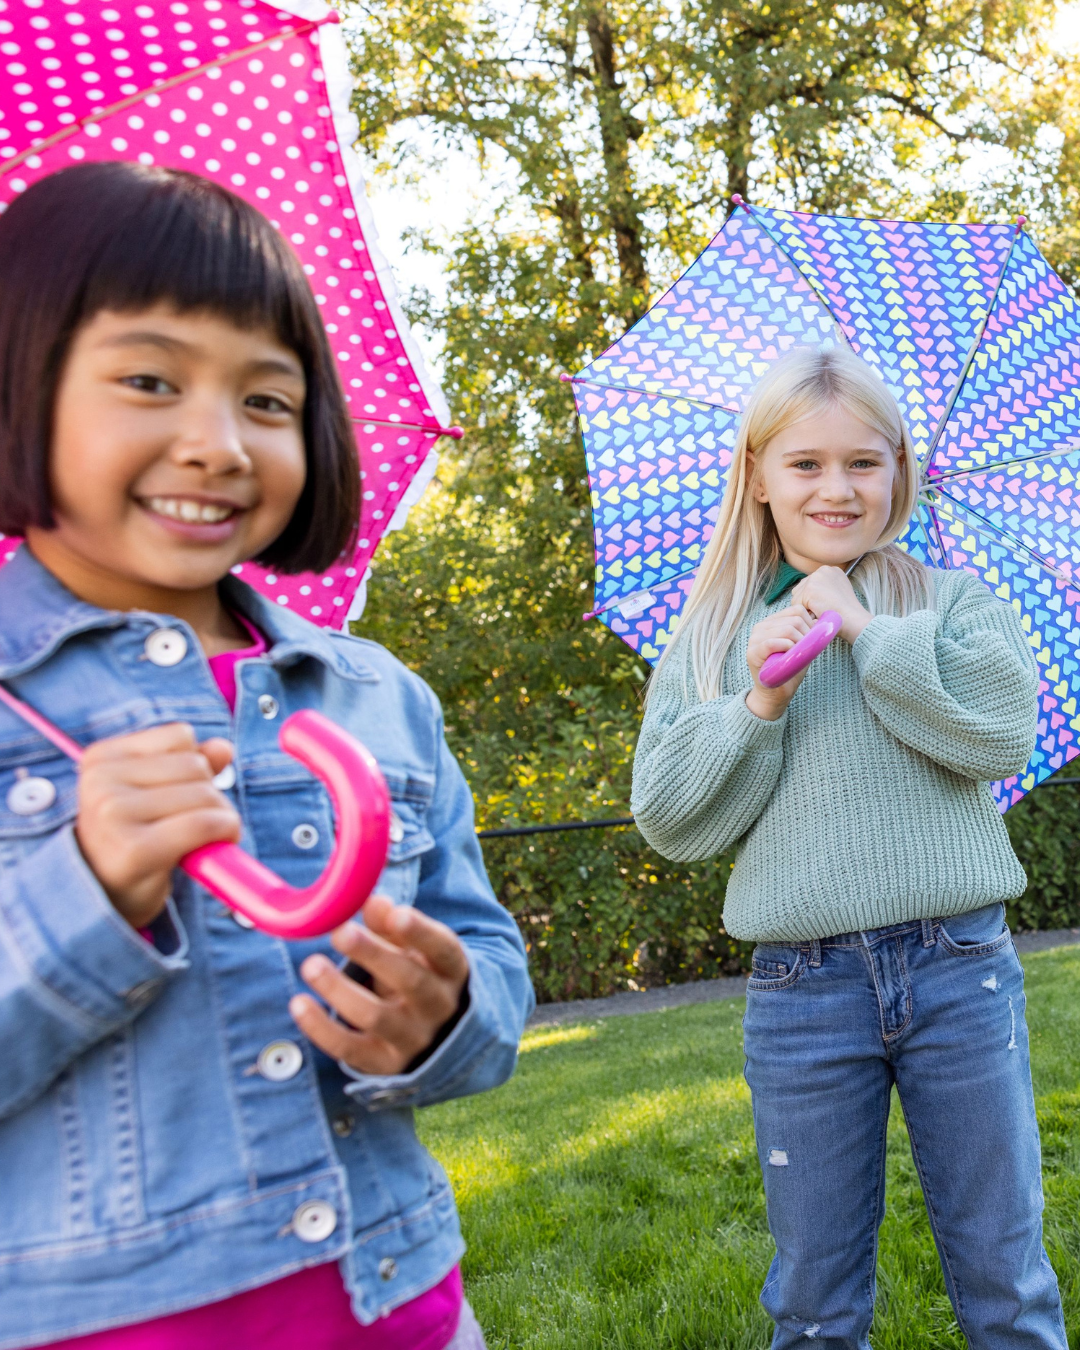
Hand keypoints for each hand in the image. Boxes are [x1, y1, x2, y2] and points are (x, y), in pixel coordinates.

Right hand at [77, 723, 239, 929]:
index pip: (180, 736)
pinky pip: (204, 825)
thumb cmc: (132, 839)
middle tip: (196, 824)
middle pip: (196, 766)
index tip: (181, 794)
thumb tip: (223, 748)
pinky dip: (224, 832)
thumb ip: (188, 764)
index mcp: (100, 758)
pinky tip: (211, 848)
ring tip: (198, 839)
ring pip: (205, 794)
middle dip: (210, 794)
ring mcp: (112, 815)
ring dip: (220, 817)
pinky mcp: (134, 849)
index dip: (196, 765)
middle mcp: (100, 782)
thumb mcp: (154, 794)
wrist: (103, 899)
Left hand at [290, 893, 469, 1075]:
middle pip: (410, 981)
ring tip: (311, 965)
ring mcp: (413, 1039)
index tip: (396, 914)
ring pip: (377, 1016)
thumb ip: (391, 924)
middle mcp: (439, 1007)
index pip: (443, 950)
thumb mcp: (413, 948)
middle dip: (374, 955)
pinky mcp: (383, 1063)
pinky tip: (299, 1002)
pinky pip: (350, 1049)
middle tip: (340, 932)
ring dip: (340, 990)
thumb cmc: (417, 973)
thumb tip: (372, 901)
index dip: (421, 933)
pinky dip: (321, 1028)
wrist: (433, 1035)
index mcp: (452, 971)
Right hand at [745, 604, 813, 719]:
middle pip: (795, 619)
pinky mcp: (752, 652)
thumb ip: (807, 632)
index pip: (796, 609)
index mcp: (771, 622)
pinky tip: (788, 658)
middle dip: (807, 635)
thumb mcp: (801, 647)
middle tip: (806, 651)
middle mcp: (760, 627)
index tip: (811, 640)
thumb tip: (823, 620)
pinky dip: (786, 648)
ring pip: (787, 629)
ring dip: (799, 643)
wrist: (776, 694)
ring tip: (797, 656)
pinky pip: (773, 642)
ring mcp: (754, 639)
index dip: (810, 623)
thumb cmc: (788, 670)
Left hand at [791, 566, 871, 643]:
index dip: (812, 599)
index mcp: (830, 570)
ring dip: (806, 608)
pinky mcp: (810, 589)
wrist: (852, 619)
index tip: (824, 605)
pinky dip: (805, 613)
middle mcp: (822, 570)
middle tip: (823, 609)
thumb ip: (824, 588)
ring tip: (821, 611)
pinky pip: (797, 604)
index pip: (808, 584)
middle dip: (807, 602)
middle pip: (800, 589)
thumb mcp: (837, 593)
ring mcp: (816, 578)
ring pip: (797, 597)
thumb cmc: (845, 612)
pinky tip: (818, 613)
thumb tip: (809, 595)